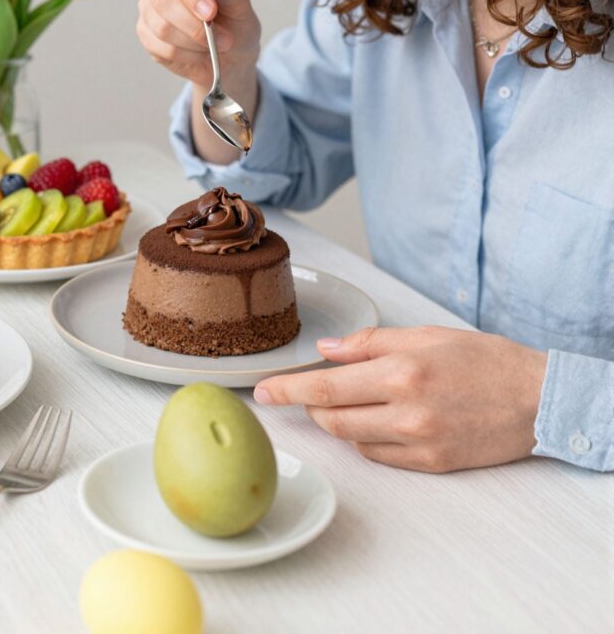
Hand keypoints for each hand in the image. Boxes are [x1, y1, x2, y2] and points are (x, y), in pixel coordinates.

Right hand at [137, 0, 260, 92]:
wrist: (232, 56)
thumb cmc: (235, 23)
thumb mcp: (238, 4)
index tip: (211, 12)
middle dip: (193, 23)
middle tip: (221, 38)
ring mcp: (149, 10)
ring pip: (162, 28)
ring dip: (195, 43)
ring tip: (215, 46)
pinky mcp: (146, 36)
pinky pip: (162, 49)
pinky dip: (188, 56)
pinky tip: (200, 54)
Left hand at [254, 326, 547, 472]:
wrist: (538, 399)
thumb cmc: (484, 360)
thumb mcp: (425, 335)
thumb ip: (368, 344)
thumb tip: (325, 351)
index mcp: (402, 372)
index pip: (325, 387)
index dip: (287, 391)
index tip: (262, 393)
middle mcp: (406, 411)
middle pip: (330, 418)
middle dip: (310, 405)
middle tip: (309, 392)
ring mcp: (419, 443)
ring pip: (351, 439)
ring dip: (338, 421)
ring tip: (353, 401)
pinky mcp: (431, 464)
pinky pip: (378, 456)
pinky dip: (366, 439)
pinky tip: (380, 421)